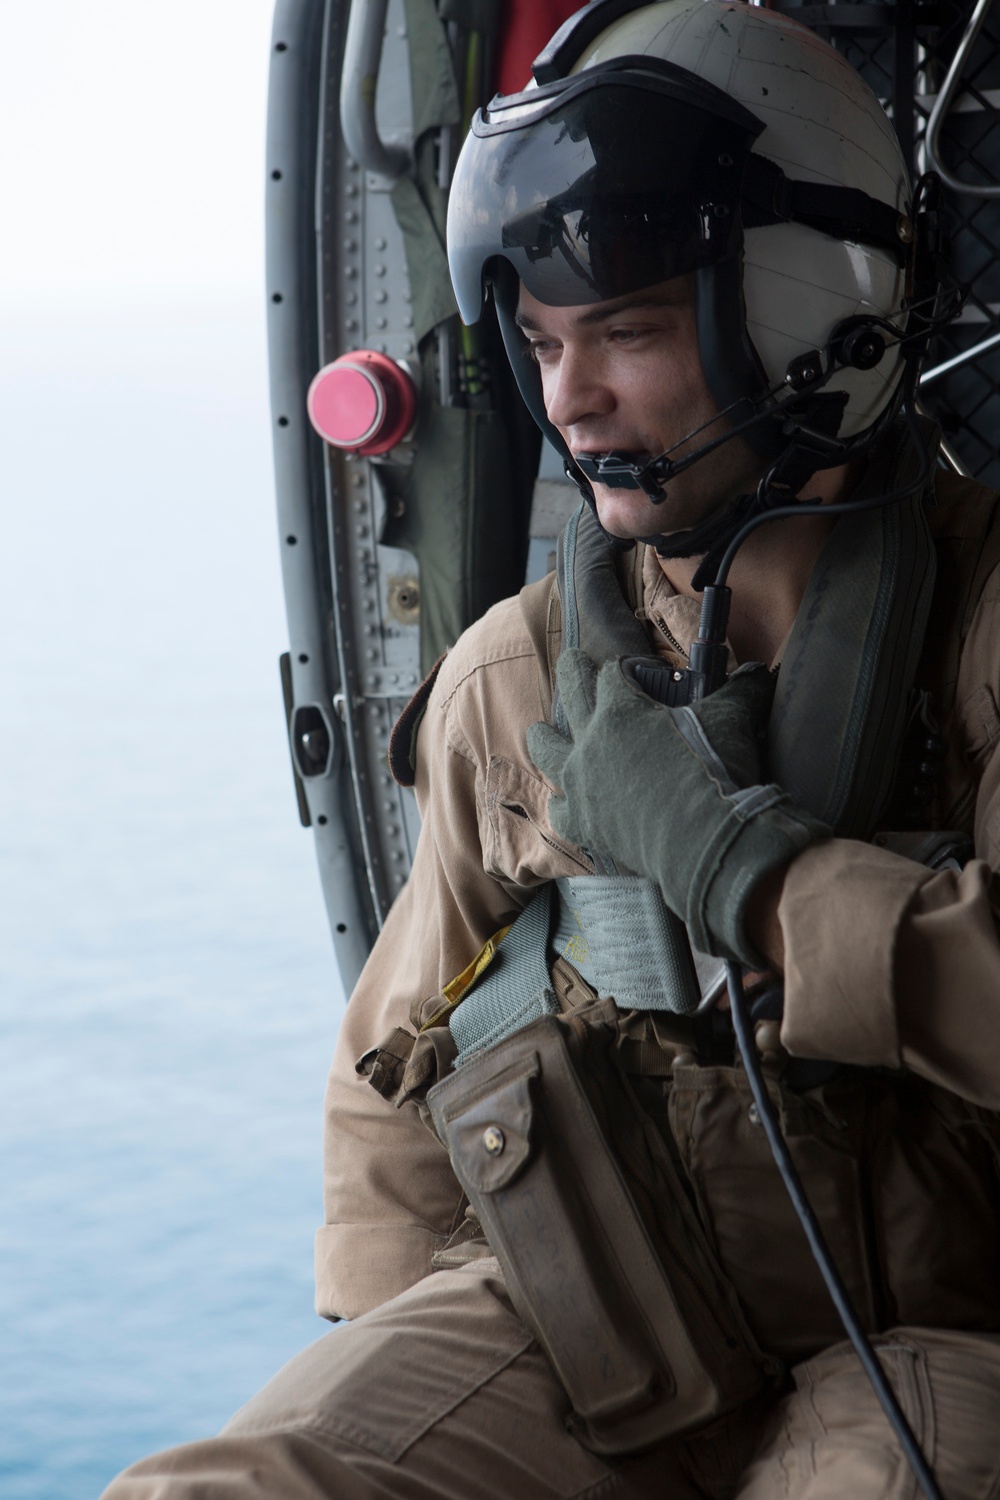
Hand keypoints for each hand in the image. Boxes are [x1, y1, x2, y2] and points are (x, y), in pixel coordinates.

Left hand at [527, 651, 828, 965]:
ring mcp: (581, 784)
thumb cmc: (714, 772)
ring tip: (539, 732)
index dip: (620, 669)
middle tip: (572, 661)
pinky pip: (559, 810)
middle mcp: (590, 741)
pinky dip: (561, 804)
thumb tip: (760, 671)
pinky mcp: (583, 823)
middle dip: (573, 673)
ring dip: (544, 738)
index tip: (630, 672)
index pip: (610, 674)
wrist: (705, 842)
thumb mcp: (733, 719)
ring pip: (546, 751)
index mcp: (620, 709)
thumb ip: (742, 690)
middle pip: (571, 694)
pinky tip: (563, 803)